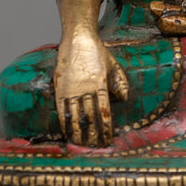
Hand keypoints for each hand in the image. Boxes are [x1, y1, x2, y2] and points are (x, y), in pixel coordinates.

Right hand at [54, 31, 129, 145]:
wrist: (78, 38)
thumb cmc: (98, 52)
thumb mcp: (113, 65)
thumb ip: (120, 82)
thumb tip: (124, 99)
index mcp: (100, 84)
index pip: (104, 112)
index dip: (105, 128)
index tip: (107, 140)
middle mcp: (85, 88)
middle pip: (89, 118)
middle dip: (93, 135)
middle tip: (95, 148)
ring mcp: (71, 88)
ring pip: (75, 116)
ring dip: (78, 133)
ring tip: (81, 145)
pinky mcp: (60, 87)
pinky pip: (62, 109)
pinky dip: (64, 122)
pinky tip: (67, 132)